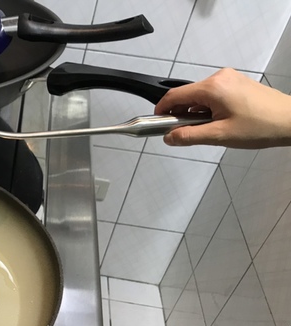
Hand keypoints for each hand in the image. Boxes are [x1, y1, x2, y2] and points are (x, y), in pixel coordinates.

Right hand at [154, 68, 290, 148]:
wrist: (290, 121)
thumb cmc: (262, 126)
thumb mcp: (219, 136)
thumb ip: (189, 136)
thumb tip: (169, 137)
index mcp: (213, 88)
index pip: (174, 95)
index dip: (162, 110)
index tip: (158, 123)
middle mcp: (219, 78)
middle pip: (186, 95)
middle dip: (180, 113)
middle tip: (184, 133)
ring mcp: (229, 78)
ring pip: (199, 95)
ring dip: (195, 112)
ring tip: (208, 129)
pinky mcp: (235, 83)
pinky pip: (211, 94)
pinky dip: (207, 108)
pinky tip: (217, 122)